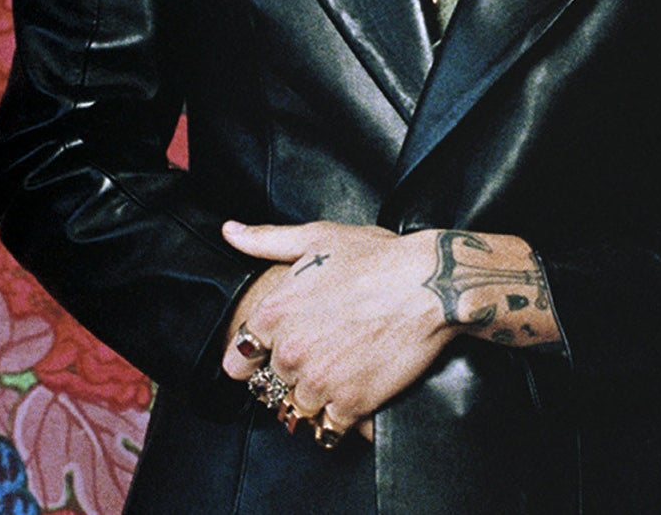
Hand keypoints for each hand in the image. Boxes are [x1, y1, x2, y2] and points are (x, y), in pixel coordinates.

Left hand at [219, 220, 449, 436]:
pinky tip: (353, 396)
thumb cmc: (377, 258)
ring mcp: (319, 381)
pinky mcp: (350, 404)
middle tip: (318, 360)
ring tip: (337, 378)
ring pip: (297, 410)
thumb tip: (230, 231)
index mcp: (274, 314)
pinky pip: (328, 428)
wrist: (431, 284)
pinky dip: (339, 419)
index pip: (238, 361)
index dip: (255, 360)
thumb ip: (266, 239)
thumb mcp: (317, 237)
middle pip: (271, 387)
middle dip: (289, 377)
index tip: (272, 357)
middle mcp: (290, 351)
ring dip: (313, 400)